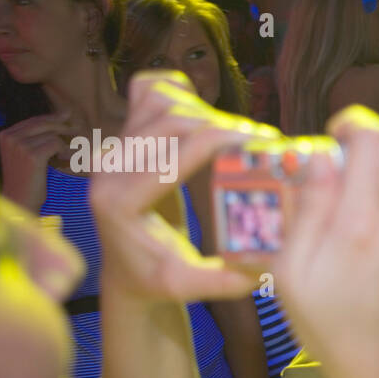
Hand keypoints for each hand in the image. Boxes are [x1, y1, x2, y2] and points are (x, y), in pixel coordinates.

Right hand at [0, 112, 78, 210]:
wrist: (19, 200)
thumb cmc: (26, 179)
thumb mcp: (24, 154)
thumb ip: (34, 138)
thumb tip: (59, 120)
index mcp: (5, 134)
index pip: (33, 120)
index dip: (52, 118)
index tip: (67, 115)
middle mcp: (10, 137)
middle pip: (43, 123)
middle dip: (62, 125)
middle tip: (76, 128)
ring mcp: (20, 145)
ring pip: (52, 135)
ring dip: (62, 145)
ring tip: (64, 156)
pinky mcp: (32, 155)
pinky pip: (56, 144)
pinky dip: (63, 151)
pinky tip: (62, 160)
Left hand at [89, 71, 277, 303]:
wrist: (126, 270)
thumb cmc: (158, 280)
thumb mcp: (187, 288)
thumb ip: (225, 281)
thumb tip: (270, 267)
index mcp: (120, 203)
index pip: (175, 154)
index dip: (223, 140)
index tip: (264, 144)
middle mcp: (108, 169)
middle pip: (171, 120)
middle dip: (222, 124)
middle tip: (262, 141)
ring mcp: (111, 148)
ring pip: (160, 100)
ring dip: (205, 109)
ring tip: (237, 135)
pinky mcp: (121, 137)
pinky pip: (147, 90)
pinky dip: (177, 89)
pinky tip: (202, 111)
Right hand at [274, 105, 378, 377]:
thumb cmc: (334, 332)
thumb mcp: (294, 276)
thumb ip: (305, 210)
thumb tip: (315, 156)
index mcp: (360, 228)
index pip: (371, 139)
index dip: (353, 124)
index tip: (338, 135)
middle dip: (366, 165)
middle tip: (343, 194)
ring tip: (363, 251)